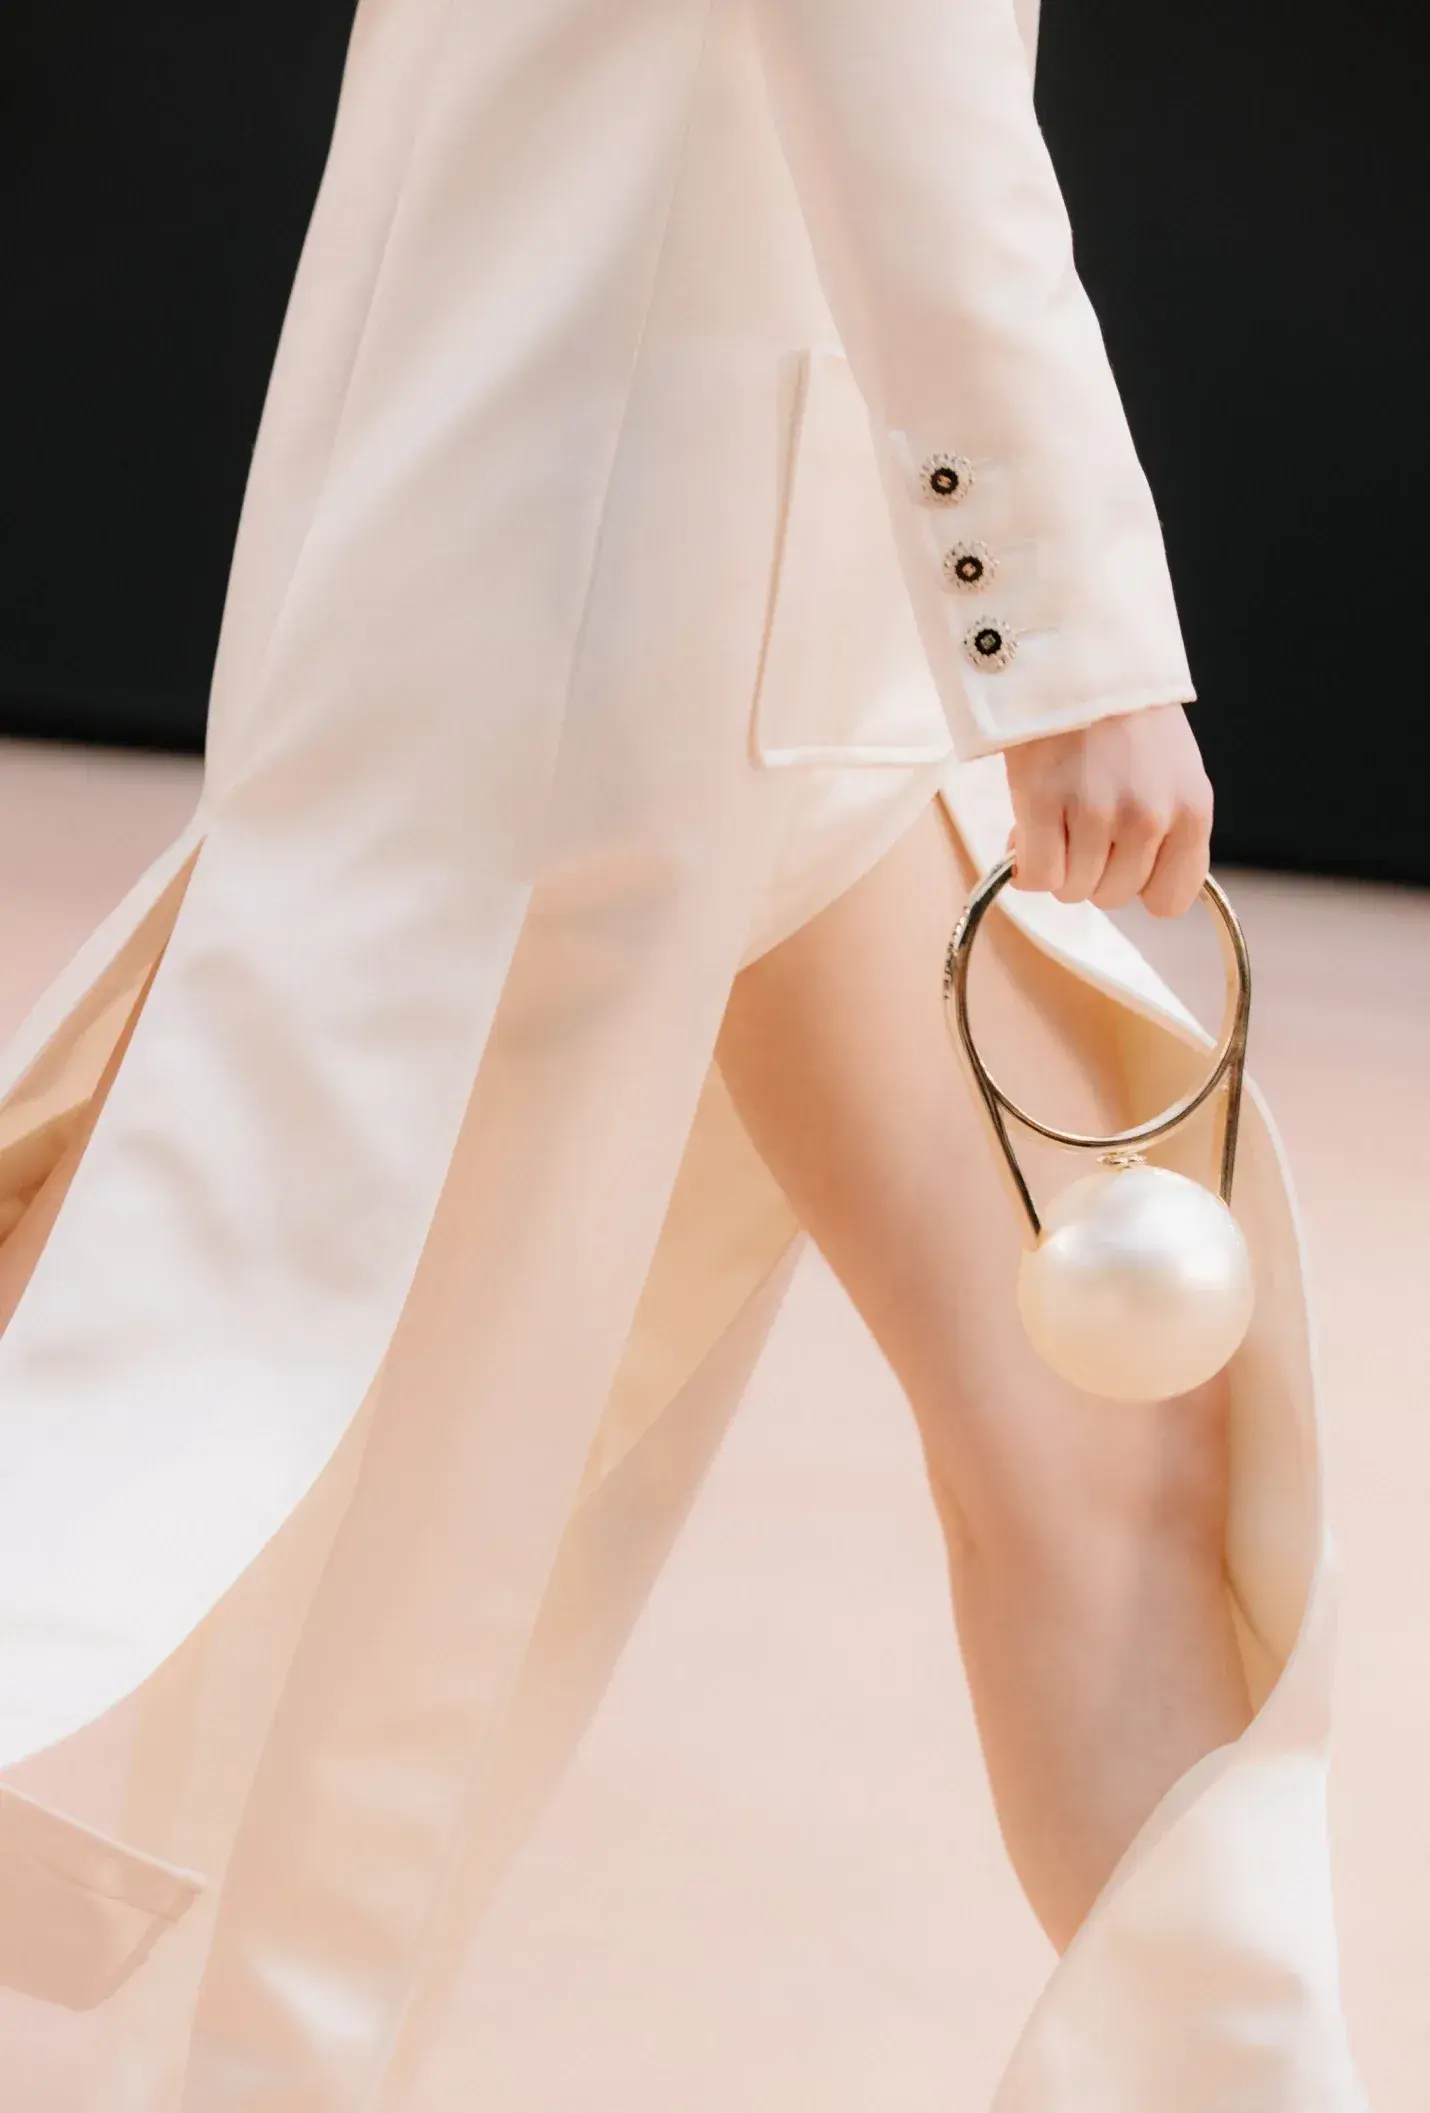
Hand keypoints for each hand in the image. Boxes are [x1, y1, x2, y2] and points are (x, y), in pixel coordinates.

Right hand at [1002, 703, 1213, 917]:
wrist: (1077, 653)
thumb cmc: (1123, 715)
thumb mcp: (1173, 773)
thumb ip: (1165, 831)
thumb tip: (1125, 883)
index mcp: (1192, 812)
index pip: (1169, 902)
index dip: (1138, 884)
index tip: (1122, 857)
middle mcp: (1150, 818)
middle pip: (1113, 898)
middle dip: (1092, 871)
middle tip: (1081, 824)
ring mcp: (1097, 812)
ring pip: (1071, 891)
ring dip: (1057, 863)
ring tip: (1056, 817)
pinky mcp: (1045, 803)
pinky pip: (1037, 876)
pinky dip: (1027, 863)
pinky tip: (1029, 830)